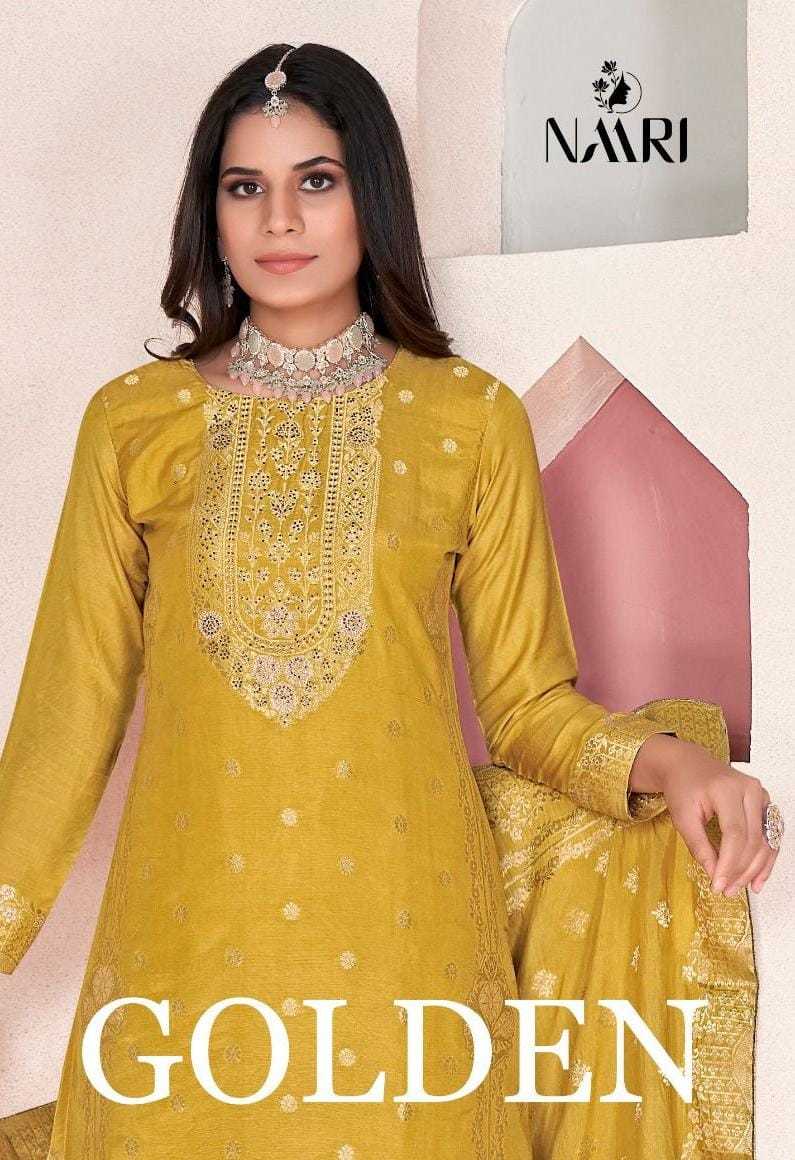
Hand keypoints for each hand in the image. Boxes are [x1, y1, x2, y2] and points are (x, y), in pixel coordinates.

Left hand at [631, 734, 779, 895]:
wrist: (687, 764)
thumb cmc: (683, 786)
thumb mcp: (682, 816)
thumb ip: (698, 846)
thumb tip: (714, 875)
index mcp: (727, 789)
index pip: (735, 834)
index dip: (729, 863)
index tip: (718, 885)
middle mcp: (750, 789)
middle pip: (753, 839)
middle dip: (741, 870)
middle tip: (726, 890)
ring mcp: (761, 795)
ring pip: (766, 840)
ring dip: (755, 869)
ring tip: (739, 888)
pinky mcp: (764, 803)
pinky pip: (770, 835)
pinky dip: (765, 859)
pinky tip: (757, 878)